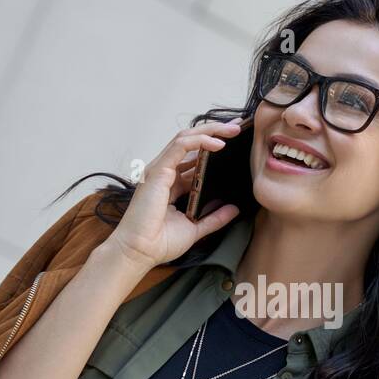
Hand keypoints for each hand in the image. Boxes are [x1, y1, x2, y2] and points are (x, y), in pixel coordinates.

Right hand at [103, 119, 244, 270]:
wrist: (141, 252)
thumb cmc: (160, 243)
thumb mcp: (196, 228)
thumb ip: (214, 217)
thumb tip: (234, 208)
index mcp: (173, 183)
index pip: (194, 156)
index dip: (213, 146)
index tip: (235, 141)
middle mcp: (165, 172)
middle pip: (191, 142)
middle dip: (215, 131)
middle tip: (238, 126)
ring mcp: (160, 170)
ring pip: (186, 138)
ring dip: (211, 131)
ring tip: (233, 129)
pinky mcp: (158, 171)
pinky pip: (181, 146)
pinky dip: (201, 142)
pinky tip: (218, 144)